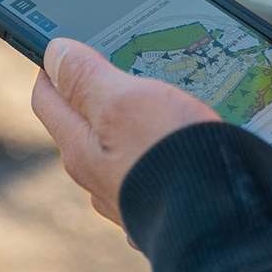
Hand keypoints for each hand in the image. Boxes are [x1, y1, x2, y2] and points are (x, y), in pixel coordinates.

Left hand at [31, 38, 219, 228]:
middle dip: (98, 93)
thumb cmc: (173, 158)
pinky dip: (162, 151)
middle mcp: (99, 177)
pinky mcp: (162, 208)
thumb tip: (54, 53)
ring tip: (161, 101)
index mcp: (81, 148)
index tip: (67, 47)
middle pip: (84, 124)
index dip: (53, 67)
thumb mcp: (124, 103)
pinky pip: (154, 169)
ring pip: (121, 149)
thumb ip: (86, 78)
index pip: (47, 98)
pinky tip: (184, 143)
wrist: (224, 224)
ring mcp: (130, 195)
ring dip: (134, 124)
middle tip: (122, 63)